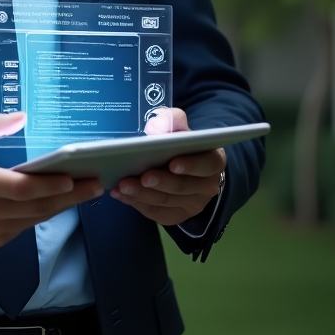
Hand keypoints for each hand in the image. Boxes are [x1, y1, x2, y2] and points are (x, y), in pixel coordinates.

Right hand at [0, 111, 102, 248]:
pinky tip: (62, 200)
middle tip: (95, 184)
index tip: (72, 177)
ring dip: (63, 205)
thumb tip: (22, 117)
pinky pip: (27, 226)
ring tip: (86, 191)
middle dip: (70, 196)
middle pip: (36, 206)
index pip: (21, 188)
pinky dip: (45, 212)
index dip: (48, 184)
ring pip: (36, 218)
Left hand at [108, 107, 225, 226]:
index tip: (172, 164)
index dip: (191, 165)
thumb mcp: (178, 125)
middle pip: (183, 187)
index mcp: (213, 160)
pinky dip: (137, 203)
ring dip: (143, 194)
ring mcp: (193, 204)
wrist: (183, 163)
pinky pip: (157, 213)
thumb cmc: (180, 142)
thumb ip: (171, 120)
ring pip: (167, 202)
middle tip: (143, 177)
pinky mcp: (177, 214)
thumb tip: (156, 128)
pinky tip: (121, 194)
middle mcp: (207, 186)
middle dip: (161, 182)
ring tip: (123, 185)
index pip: (208, 164)